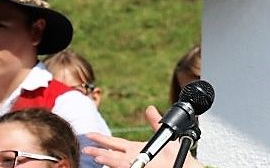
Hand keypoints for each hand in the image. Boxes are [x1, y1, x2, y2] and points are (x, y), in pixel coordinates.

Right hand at [82, 105, 204, 167]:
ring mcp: (136, 163)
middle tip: (85, 147)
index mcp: (136, 148)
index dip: (102, 139)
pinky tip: (106, 160)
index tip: (89, 135)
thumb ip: (155, 122)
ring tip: (95, 155)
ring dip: (105, 157)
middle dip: (97, 149)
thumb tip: (150, 108)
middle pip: (111, 152)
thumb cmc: (175, 156)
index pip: (115, 143)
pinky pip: (124, 166)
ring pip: (115, 161)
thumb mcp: (164, 135)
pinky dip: (114, 163)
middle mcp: (133, 156)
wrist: (185, 166)